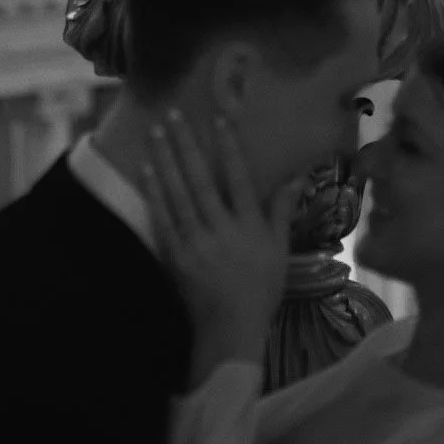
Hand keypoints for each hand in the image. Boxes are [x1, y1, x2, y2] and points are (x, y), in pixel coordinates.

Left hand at [142, 110, 300, 370]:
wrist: (230, 329)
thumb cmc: (260, 289)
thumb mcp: (279, 249)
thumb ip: (281, 210)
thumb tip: (297, 176)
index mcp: (249, 226)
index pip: (238, 178)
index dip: (228, 147)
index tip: (218, 118)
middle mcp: (221, 229)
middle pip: (201, 180)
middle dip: (186, 145)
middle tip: (173, 115)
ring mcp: (195, 242)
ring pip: (177, 193)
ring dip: (165, 160)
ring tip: (155, 131)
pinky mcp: (174, 254)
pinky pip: (162, 217)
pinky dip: (154, 192)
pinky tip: (147, 169)